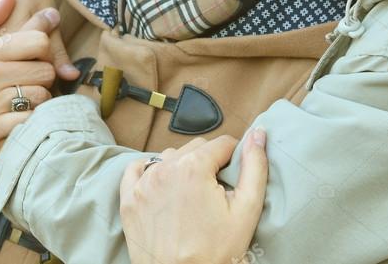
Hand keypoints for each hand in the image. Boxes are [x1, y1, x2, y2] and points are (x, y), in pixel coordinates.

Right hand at [0, 0, 57, 205]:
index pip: (38, 41)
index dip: (44, 49)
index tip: (36, 58)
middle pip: (46, 69)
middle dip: (44, 76)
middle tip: (32, 82)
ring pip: (42, 96)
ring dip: (39, 100)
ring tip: (25, 101)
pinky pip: (30, 120)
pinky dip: (30, 121)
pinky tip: (19, 119)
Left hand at [119, 130, 268, 263]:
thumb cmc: (215, 252)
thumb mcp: (246, 211)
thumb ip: (255, 167)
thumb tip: (259, 134)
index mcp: (193, 167)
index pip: (221, 144)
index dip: (233, 158)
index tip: (234, 176)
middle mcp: (163, 169)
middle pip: (195, 148)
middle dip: (209, 163)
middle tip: (216, 191)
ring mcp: (142, 184)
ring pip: (169, 157)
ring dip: (182, 167)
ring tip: (192, 194)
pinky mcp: (129, 199)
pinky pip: (137, 169)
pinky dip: (150, 171)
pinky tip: (163, 186)